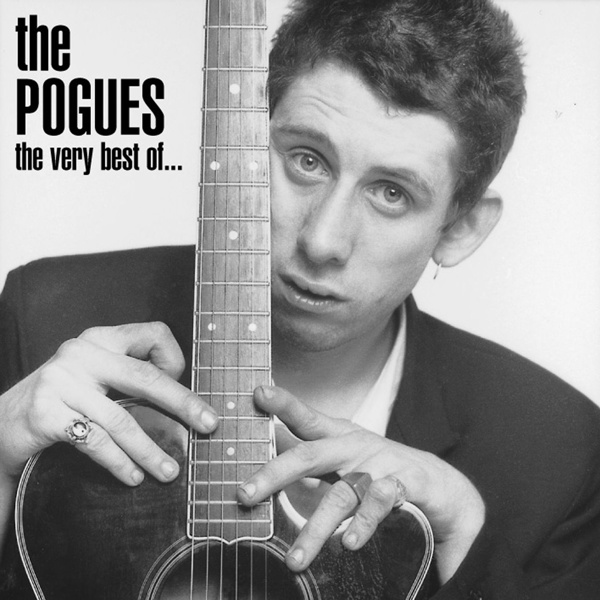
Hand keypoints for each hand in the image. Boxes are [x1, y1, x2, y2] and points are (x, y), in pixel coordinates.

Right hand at [0, 322, 218, 485]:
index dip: (174, 357)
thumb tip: (182, 403)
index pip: (153, 332)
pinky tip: (134, 477)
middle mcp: (82, 353)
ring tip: (171, 470)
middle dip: (183, 403)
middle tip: (208, 425)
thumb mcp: (96, 375)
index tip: (183, 383)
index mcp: (101, 338)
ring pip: (121, 419)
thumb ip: (129, 376)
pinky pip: (95, 442)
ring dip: (151, 449)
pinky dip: (119, 463)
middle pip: (145, 376)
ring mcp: (61, 381)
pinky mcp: (46, 413)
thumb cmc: (62, 399)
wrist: (2, 422)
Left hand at [237, 385, 484, 583]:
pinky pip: (380, 503)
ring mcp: (380, 465)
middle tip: (244, 494)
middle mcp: (356, 447)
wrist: (442, 485)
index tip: (258, 391)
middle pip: (310, 454)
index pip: (307, 418)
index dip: (283, 403)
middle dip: (275, 472)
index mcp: (340, 437)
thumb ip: (311, 460)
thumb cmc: (381, 470)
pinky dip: (364, 523)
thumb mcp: (345, 458)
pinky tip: (349, 543)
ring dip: (316, 528)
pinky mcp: (406, 485)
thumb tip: (266, 465)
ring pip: (342, 494)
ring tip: (296, 559)